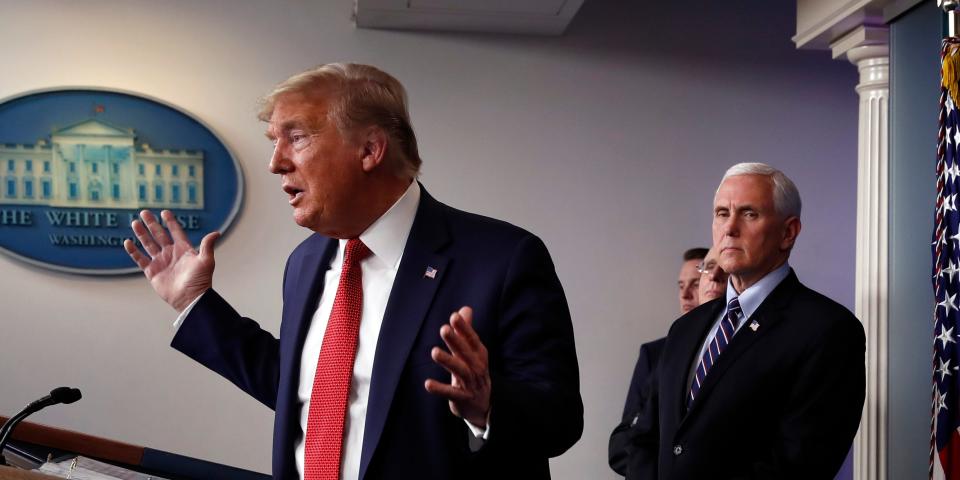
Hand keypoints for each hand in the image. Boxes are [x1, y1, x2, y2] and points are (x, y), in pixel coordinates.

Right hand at [123, 210, 219, 311]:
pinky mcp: (152, 272)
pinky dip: (134, 251)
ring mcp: (161, 262)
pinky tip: (128, 242)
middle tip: (144, 212)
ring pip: (148, 244)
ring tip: (134, 223)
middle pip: (159, 235)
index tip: (164, 212)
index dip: (170, 222)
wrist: (190, 299)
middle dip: (152, 224)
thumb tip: (216, 233)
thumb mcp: (206, 261)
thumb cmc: (200, 281)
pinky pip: (140, 259)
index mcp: (183, 249)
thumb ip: (208, 246)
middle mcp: (171, 254)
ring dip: (141, 234)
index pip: (176, 232)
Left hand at [424, 306, 491, 426]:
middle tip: (443, 329)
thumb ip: (466, 331)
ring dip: (448, 361)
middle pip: (466, 353)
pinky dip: (440, 389)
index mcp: (479, 355)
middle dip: (456, 341)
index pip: (473, 339)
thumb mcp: (471, 352)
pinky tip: (427, 383)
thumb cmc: (473, 372)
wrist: (482, 405)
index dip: (465, 328)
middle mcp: (477, 367)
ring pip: (461, 371)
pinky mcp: (463, 398)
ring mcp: (471, 383)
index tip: (454, 316)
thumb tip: (465, 308)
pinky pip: (452, 393)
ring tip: (434, 352)